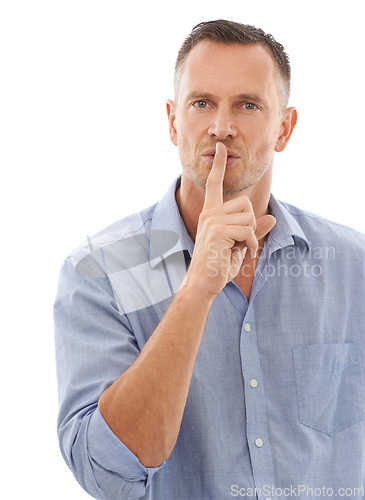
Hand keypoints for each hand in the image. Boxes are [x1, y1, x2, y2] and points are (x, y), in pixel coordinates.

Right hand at [181, 142, 275, 300]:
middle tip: (241, 242)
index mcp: (211, 214)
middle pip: (246, 203)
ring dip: (251, 236)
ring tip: (240, 249)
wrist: (204, 283)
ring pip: (248, 217)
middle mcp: (209, 214)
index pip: (215, 184)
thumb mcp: (240, 245)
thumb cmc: (219, 265)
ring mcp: (211, 221)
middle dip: (251, 224)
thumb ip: (253, 231)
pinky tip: (241, 253)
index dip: (219, 166)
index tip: (220, 148)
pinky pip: (247, 230)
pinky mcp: (217, 231)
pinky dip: (250, 244)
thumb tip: (272, 219)